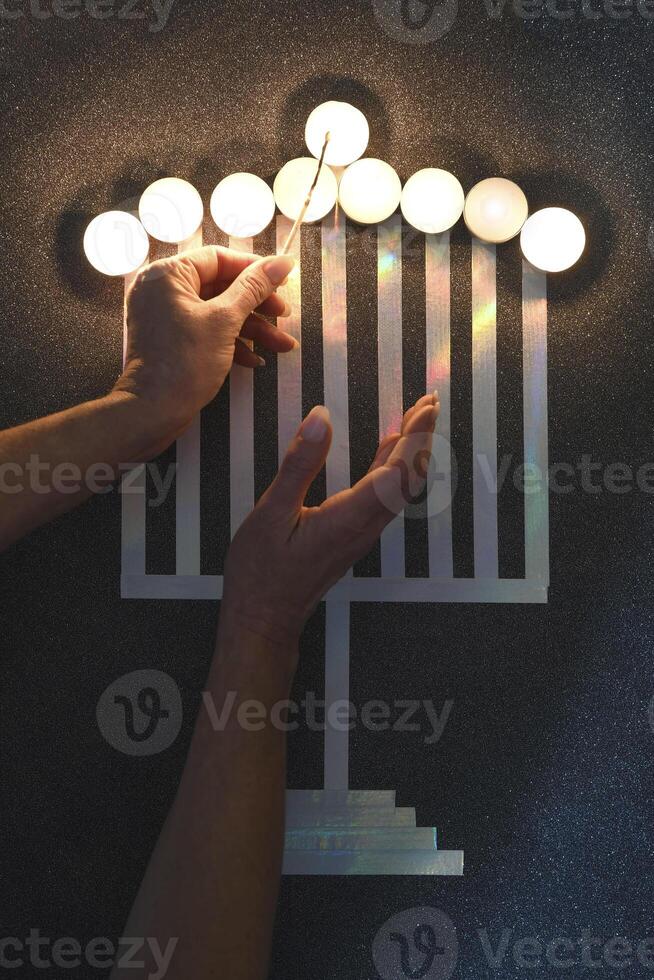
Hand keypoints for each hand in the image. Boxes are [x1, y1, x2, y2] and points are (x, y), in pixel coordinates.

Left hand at [114, 246, 296, 448]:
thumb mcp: (225, 321)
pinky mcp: (172, 341)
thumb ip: (254, 288)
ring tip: (282, 345)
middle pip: (221, 286)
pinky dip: (232, 343)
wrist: (153, 413)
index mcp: (167, 275)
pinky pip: (207, 331)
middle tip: (284, 314)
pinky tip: (255, 360)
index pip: (218, 259)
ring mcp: (166, 317)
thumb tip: (282, 262)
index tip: (282, 279)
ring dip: (252, 328)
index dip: (254, 268)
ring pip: (218, 312)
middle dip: (257, 305)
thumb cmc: (182, 364)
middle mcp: (162, 291)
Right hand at [221, 393, 439, 648]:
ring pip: (399, 489)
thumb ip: (299, 465)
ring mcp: (362, 534)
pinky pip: (385, 498)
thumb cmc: (262, 573)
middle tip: (430, 401)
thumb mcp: (271, 513)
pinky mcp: (353, 537)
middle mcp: (365, 527)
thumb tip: (321, 418)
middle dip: (422, 437)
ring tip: (417, 418)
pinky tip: (390, 451)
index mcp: (348, 518)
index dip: (415, 436)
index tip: (426, 406)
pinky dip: (393, 468)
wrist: (264, 619)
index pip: (395, 471)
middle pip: (407, 478)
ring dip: (411, 451)